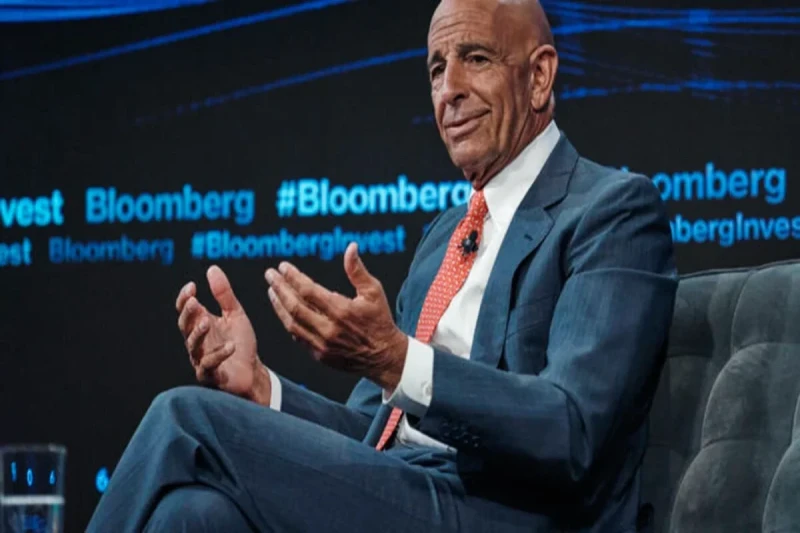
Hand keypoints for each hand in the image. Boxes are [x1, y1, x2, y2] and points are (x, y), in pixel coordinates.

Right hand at [176, 266, 271, 404]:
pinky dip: (219, 355)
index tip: (192, 286)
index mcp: (201, 325)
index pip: (186, 310)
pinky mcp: (210, 375)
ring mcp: (201, 358)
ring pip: (192, 345)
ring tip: (207, 321)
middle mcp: (197, 341)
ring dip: (198, 333)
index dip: (185, 298)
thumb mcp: (235, 314)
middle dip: (188, 314)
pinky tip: (230, 346)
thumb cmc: (241, 343)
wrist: (253, 372)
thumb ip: (224, 294)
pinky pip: (209, 365)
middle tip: (195, 302)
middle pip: (184, 326)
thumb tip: (212, 269)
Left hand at [265, 243, 407, 390]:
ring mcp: (322, 344)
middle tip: (270, 275)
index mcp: (341, 311)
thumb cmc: (379, 321)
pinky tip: (284, 310)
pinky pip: (297, 336)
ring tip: (272, 290)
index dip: (293, 277)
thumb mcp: (373, 292)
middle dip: (279, 288)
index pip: (308, 290)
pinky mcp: (319, 355)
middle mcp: (328, 329)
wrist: (384, 357)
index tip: (283, 267)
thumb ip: (357, 270)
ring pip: (291, 323)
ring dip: (278, 305)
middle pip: (294, 306)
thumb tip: (350, 247)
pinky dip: (288, 321)